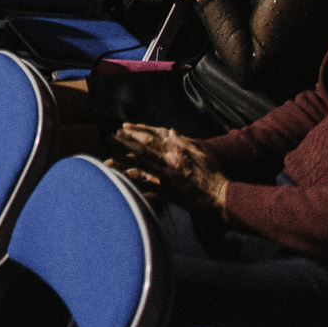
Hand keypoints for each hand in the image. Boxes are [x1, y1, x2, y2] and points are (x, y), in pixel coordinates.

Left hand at [110, 123, 228, 211]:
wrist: (219, 197)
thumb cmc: (212, 174)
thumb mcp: (199, 153)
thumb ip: (183, 142)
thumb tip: (170, 132)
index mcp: (176, 153)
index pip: (150, 140)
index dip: (134, 134)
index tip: (121, 129)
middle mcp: (168, 165)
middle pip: (141, 153)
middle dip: (123, 145)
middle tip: (108, 139)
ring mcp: (166, 180)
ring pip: (140, 170)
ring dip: (123, 163)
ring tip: (108, 159)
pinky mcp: (167, 194)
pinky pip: (147, 189)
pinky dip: (134, 185)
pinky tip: (121, 183)